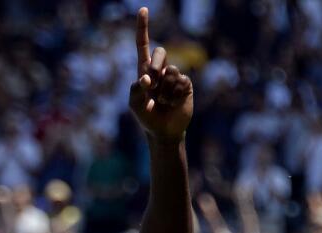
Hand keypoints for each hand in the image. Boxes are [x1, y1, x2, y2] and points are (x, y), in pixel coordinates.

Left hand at [128, 8, 192, 142]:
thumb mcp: (135, 106)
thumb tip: (145, 79)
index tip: (143, 10)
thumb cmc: (146, 118)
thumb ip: (135, 91)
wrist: (164, 132)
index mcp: (144, 70)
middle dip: (155, 66)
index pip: (142, 45)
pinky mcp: (186, 84)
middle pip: (161, 52)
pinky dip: (174, 94)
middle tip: (151, 84)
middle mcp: (160, 70)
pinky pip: (180, 81)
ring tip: (163, 102)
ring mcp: (174, 76)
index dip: (142, 28)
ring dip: (164, 89)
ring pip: (170, 70)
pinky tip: (173, 103)